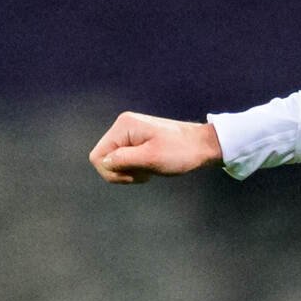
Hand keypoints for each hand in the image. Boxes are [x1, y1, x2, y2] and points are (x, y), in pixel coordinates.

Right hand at [90, 111, 222, 183]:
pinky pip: (125, 160)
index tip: (134, 174)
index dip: (112, 172)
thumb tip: (102, 162)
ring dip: (130, 172)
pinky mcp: (137, 141)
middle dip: (122, 172)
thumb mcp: (151, 158)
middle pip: (104, 159)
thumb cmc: (181, 151)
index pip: (97, 156)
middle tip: (144, 173)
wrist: (203, 146)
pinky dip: (135, 169)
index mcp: (124, 126)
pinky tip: (150, 168)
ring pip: (115, 162)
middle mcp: (123, 126)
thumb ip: (124, 159)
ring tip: (149, 169)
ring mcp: (130, 133)